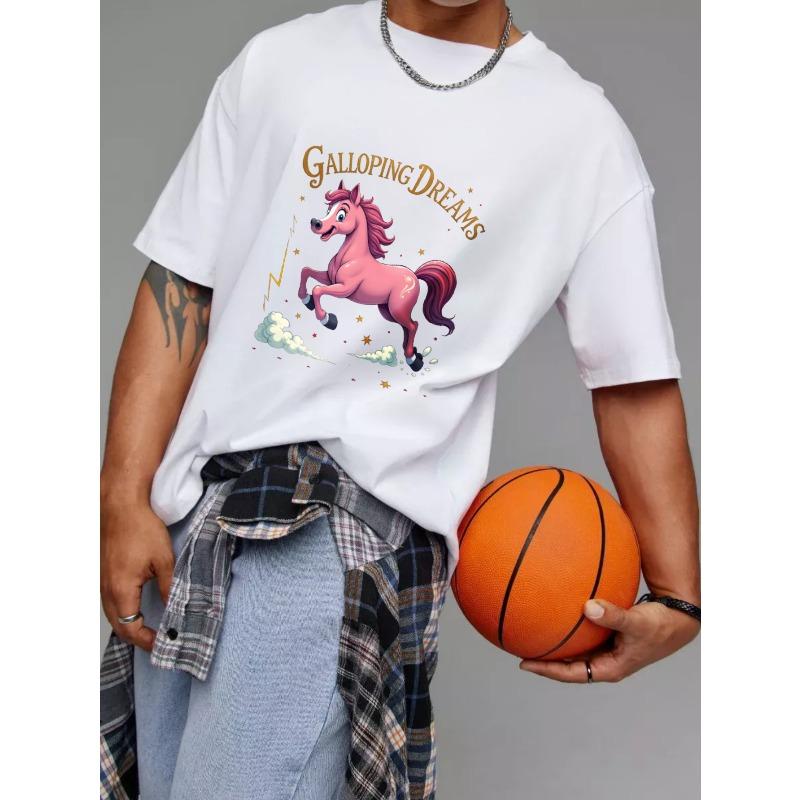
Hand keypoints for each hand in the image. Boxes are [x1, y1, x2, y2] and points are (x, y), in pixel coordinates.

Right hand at [100, 501, 174, 650]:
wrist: (121, 506)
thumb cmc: (141, 528)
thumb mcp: (163, 559)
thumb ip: (168, 587)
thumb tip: (174, 608)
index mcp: (120, 590)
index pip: (131, 628)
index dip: (147, 641)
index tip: (163, 644)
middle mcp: (106, 590)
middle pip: (119, 626)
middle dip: (137, 638)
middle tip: (158, 642)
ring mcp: (101, 582)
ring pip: (112, 616)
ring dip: (128, 627)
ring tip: (149, 631)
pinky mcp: (103, 574)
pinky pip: (109, 603)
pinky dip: (121, 614)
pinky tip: (134, 612)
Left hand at [519, 598, 698, 682]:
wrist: (678, 620)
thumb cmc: (660, 625)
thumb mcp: (637, 622)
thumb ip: (614, 615)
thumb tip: (588, 606)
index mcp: (610, 668)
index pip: (571, 674)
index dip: (547, 670)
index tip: (523, 664)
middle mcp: (605, 661)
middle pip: (568, 664)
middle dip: (545, 659)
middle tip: (518, 649)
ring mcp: (607, 650)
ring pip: (576, 650)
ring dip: (556, 643)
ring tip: (531, 633)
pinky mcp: (609, 636)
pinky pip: (584, 633)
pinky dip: (570, 626)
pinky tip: (557, 610)